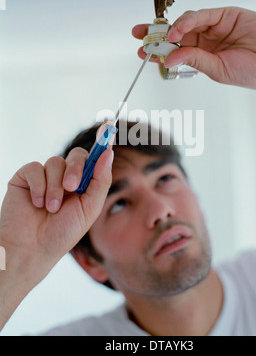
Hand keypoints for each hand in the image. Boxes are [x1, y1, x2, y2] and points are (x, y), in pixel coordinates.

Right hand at [0, 123, 113, 281]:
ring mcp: (45, 176)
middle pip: (77, 155)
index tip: (109, 125)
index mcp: (84, 183)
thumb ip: (100, 180)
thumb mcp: (90, 208)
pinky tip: (37, 202)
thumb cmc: (63, 232)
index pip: (94, 158)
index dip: (102, 142)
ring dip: (55, 187)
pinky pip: (35, 168)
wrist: (33, 249)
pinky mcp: (26, 177)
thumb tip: (108, 152)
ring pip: (55, 162)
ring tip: (50, 208)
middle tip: (72, 188)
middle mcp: (66, 176)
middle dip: (76, 170)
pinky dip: (38, 186)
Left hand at [132, 7, 255, 91]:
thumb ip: (193, 60)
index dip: (158, 50)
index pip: (175, 51)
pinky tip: (179, 30)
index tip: (142, 52)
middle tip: (140, 35)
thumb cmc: (252, 72)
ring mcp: (215, 27)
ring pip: (187, 22)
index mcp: (203, 56)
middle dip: (157, 34)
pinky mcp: (225, 14)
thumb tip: (169, 58)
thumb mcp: (217, 70)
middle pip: (176, 34)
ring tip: (164, 38)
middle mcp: (206, 40)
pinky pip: (203, 15)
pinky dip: (188, 20)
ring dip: (172, 28)